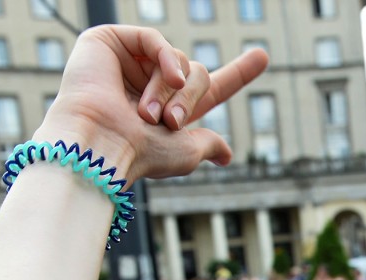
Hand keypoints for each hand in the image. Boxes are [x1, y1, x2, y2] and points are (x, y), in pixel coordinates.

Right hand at [38, 26, 266, 182]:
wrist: (102, 146)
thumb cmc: (141, 155)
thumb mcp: (186, 151)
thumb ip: (208, 142)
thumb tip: (226, 154)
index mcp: (170, 110)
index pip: (210, 88)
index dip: (238, 74)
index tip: (263, 57)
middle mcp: (150, 84)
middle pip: (196, 74)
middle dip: (191, 97)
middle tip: (170, 122)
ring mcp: (129, 62)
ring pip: (177, 59)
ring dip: (172, 89)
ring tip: (149, 114)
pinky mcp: (108, 43)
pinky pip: (154, 38)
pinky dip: (167, 57)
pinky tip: (168, 78)